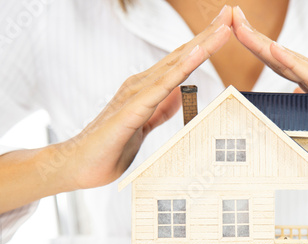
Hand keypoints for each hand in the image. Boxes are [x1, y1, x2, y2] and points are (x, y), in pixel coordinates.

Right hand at [60, 6, 232, 189]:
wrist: (78, 165)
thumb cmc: (109, 147)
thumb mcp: (143, 126)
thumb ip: (159, 110)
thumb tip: (178, 97)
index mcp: (146, 89)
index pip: (181, 62)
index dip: (204, 44)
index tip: (224, 27)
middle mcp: (141, 85)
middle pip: (181, 55)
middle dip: (208, 34)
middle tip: (230, 13)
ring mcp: (136, 94)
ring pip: (175, 66)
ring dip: (201, 45)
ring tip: (223, 27)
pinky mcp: (132, 110)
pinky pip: (161, 87)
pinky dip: (181, 70)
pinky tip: (197, 56)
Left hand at [231, 6, 307, 176]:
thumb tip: (293, 93)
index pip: (280, 63)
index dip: (257, 47)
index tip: (235, 30)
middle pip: (282, 56)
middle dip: (255, 36)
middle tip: (232, 15)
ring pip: (294, 62)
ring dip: (267, 45)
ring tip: (243, 28)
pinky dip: (294, 65)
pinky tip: (276, 52)